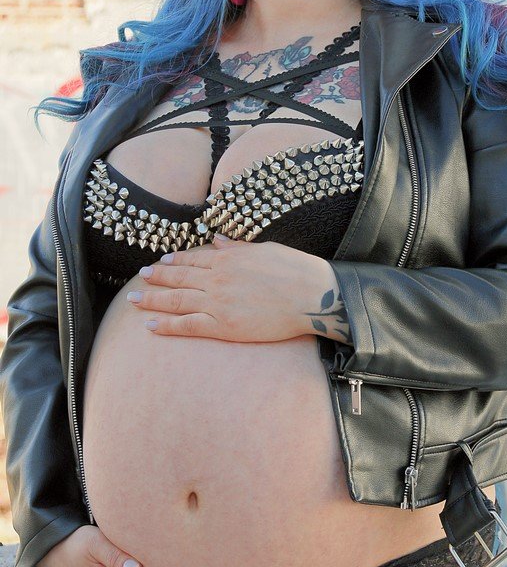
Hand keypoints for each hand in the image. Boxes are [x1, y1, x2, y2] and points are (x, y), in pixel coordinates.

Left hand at [125, 234, 336, 340]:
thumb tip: (217, 240)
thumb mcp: (263, 250)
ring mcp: (218, 303)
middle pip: (179, 277)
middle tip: (140, 277)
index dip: (175, 260)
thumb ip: (236, 247)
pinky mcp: (224, 326)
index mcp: (228, 258)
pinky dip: (167, 325)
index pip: (193, 258)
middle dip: (157, 277)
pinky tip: (150, 325)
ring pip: (177, 300)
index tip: (161, 261)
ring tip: (133, 299)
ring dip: (152, 299)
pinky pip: (188, 326)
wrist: (312, 295)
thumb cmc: (294, 270)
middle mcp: (218, 279)